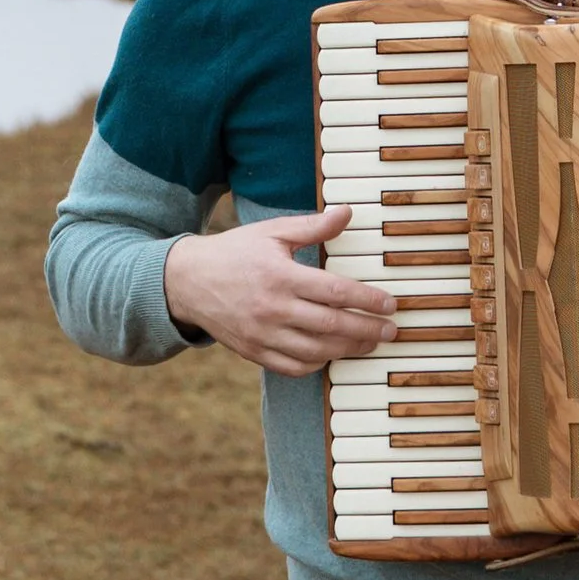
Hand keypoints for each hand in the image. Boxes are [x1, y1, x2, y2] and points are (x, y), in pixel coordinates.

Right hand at [163, 207, 396, 376]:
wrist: (187, 282)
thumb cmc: (235, 253)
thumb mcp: (272, 233)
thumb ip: (312, 227)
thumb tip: (347, 213)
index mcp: (281, 276)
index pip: (336, 291)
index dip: (368, 300)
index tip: (390, 304)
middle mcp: (273, 309)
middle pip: (332, 325)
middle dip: (367, 330)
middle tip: (390, 331)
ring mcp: (263, 334)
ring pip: (317, 350)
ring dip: (348, 349)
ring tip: (369, 343)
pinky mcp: (254, 352)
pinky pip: (294, 366)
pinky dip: (317, 364)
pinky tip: (332, 354)